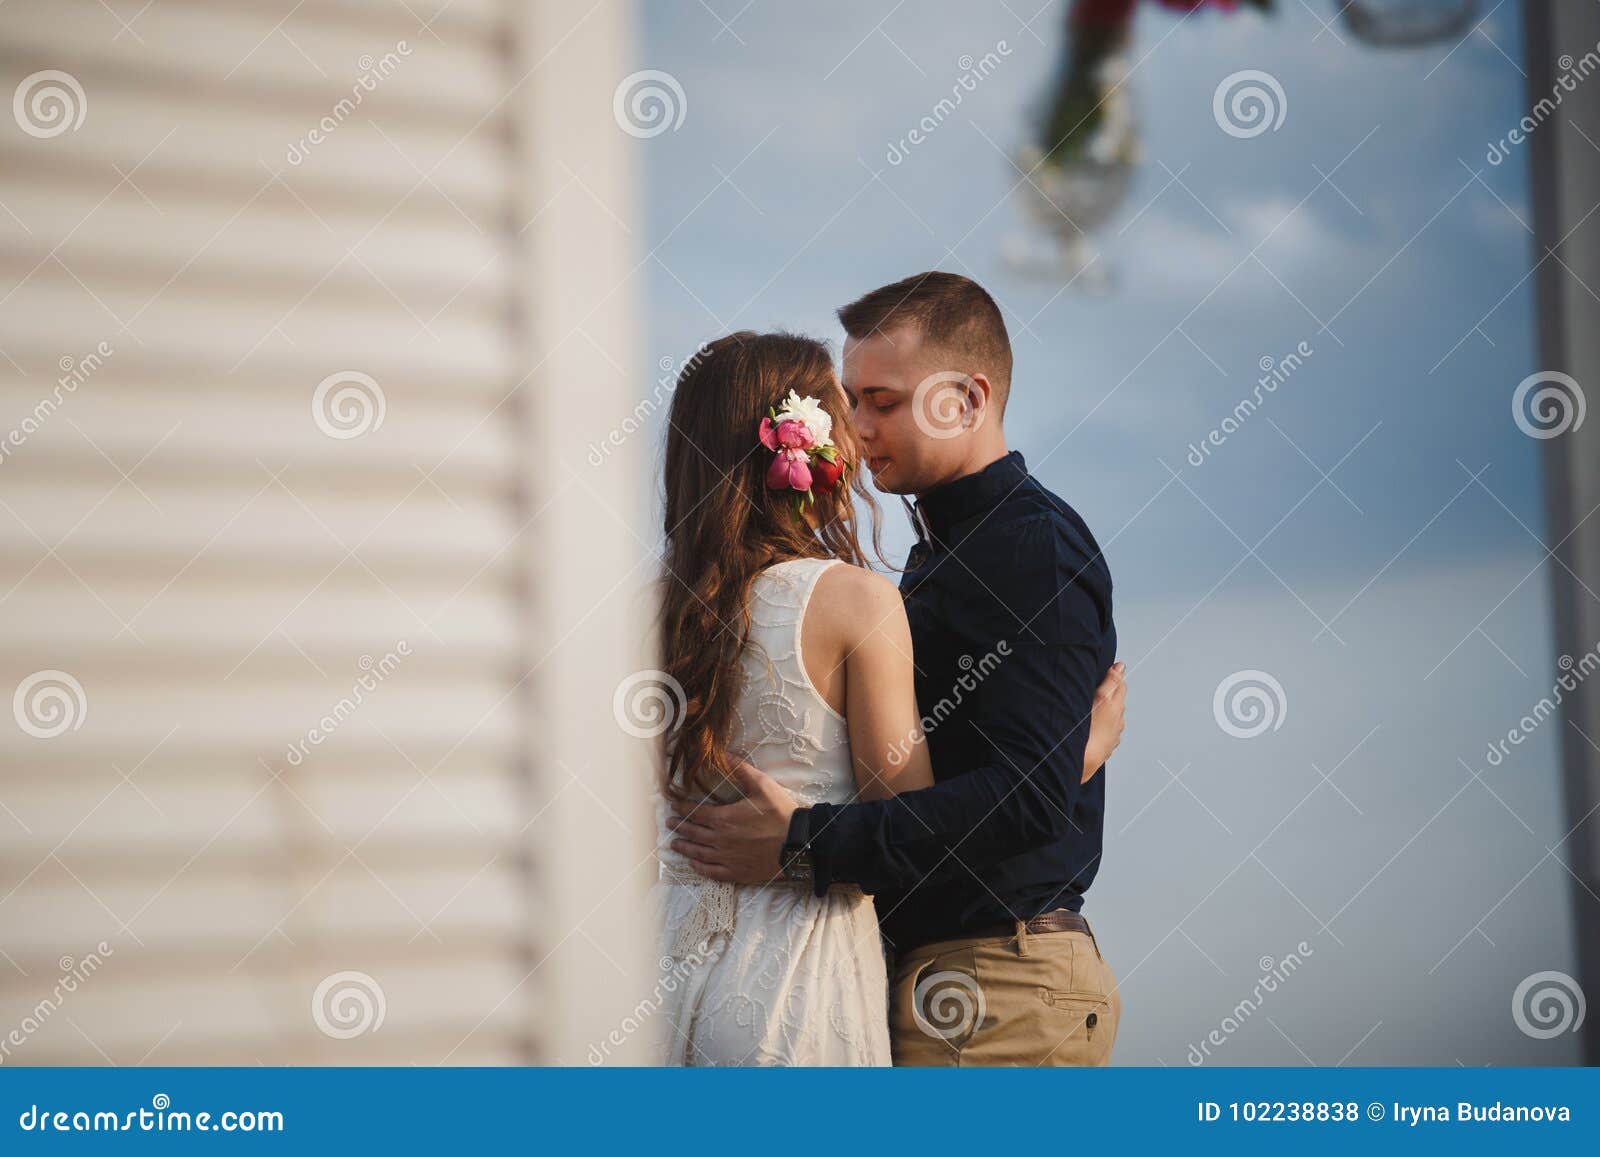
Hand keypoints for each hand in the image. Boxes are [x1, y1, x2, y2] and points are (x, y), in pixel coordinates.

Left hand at [665, 758, 797, 882]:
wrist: (798, 844)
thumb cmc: (780, 814)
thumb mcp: (762, 785)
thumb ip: (740, 769)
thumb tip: (724, 754)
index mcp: (724, 819)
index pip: (695, 812)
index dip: (682, 807)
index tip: (673, 805)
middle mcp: (720, 840)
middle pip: (693, 833)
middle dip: (679, 826)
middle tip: (669, 823)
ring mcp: (727, 858)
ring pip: (699, 853)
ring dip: (685, 847)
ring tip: (675, 844)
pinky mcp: (737, 872)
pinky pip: (712, 872)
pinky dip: (700, 867)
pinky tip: (694, 864)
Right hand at [1082, 661, 1125, 783]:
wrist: (1083, 761)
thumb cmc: (1089, 730)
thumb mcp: (1100, 699)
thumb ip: (1111, 681)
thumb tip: (1121, 666)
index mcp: (1116, 707)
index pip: (1120, 685)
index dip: (1112, 677)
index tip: (1103, 673)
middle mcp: (1118, 721)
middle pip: (1116, 701)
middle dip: (1108, 694)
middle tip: (1095, 688)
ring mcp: (1112, 736)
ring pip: (1111, 718)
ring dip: (1103, 712)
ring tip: (1091, 708)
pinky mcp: (1105, 747)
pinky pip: (1105, 732)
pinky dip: (1100, 727)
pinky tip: (1091, 728)